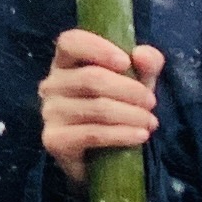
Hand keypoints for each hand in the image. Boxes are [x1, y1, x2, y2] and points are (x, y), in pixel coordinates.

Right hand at [40, 26, 164, 184]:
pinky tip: (140, 136)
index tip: (126, 62)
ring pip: (96, 108)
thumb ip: (146, 65)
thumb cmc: (117, 110)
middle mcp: (51, 84)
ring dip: (131, 115)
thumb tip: (143, 54)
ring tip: (150, 122)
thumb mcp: (137, 83)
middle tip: (151, 103)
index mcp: (66, 62)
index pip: (71, 42)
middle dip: (130, 90)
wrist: (103, 159)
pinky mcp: (53, 140)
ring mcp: (49, 113)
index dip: (98, 48)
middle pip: (91, 78)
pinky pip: (92, 134)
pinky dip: (122, 134)